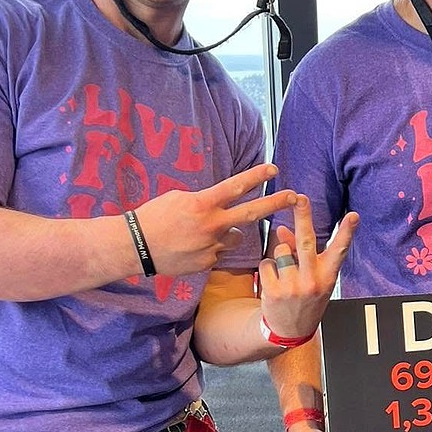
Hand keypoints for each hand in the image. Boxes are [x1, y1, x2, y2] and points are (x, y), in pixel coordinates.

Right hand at [134, 165, 298, 277]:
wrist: (136, 247)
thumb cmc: (154, 217)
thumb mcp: (179, 198)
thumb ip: (205, 200)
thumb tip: (221, 202)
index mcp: (203, 204)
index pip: (235, 186)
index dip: (256, 176)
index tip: (274, 168)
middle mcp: (211, 224)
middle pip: (251, 213)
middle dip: (275, 203)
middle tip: (295, 197)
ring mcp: (212, 246)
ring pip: (234, 237)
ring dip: (226, 233)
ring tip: (199, 234)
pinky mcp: (208, 263)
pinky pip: (219, 253)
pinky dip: (211, 249)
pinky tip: (191, 248)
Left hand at [260, 198, 357, 342]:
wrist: (290, 332)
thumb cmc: (305, 298)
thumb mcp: (312, 277)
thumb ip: (300, 252)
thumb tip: (282, 229)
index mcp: (328, 276)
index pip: (339, 250)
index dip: (346, 232)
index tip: (353, 215)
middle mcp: (313, 281)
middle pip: (306, 242)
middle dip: (303, 217)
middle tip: (300, 197)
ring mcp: (294, 287)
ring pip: (281, 250)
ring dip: (280, 255)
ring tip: (285, 274)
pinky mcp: (275, 292)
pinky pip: (267, 264)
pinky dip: (268, 269)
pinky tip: (274, 283)